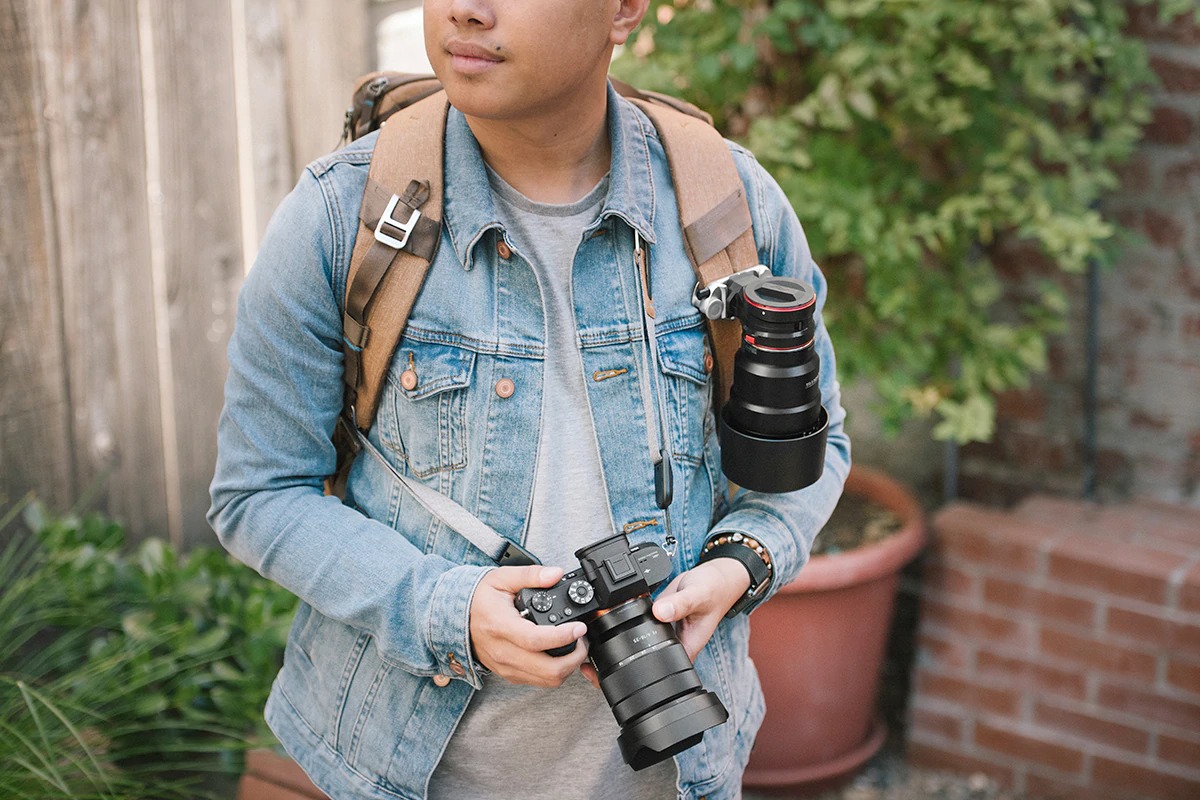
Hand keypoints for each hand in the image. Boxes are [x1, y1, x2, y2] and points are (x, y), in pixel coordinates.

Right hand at [469, 565, 589, 686]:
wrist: (452, 618)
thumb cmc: (478, 598)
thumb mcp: (502, 578)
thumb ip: (531, 575)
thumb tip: (555, 573)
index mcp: (501, 626)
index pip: (536, 640)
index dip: (563, 637)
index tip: (579, 628)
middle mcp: (503, 652)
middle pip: (547, 670)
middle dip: (574, 657)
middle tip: (582, 639)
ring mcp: (506, 666)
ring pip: (546, 680)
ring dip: (567, 667)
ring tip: (574, 646)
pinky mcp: (508, 674)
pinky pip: (538, 682)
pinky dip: (554, 672)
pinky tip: (558, 655)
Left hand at [579, 558, 749, 688]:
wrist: (715, 578)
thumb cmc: (713, 591)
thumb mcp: (698, 595)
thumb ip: (679, 604)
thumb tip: (660, 612)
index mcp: (683, 649)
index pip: (655, 671)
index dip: (630, 676)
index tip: (606, 673)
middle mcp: (670, 645)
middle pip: (640, 664)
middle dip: (614, 666)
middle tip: (586, 663)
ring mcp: (661, 633)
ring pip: (634, 647)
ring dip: (613, 647)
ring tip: (587, 647)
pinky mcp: (654, 619)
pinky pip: (635, 627)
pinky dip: (620, 626)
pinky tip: (603, 623)